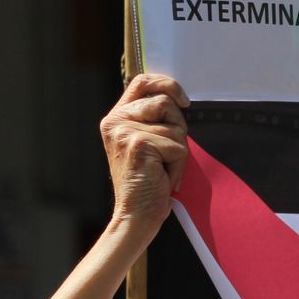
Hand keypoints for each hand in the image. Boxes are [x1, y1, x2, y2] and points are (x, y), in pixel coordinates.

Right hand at [100, 73, 189, 231]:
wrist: (135, 216)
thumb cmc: (147, 182)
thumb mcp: (147, 143)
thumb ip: (153, 119)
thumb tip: (179, 98)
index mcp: (116, 118)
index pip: (142, 82)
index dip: (167, 84)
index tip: (183, 101)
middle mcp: (115, 121)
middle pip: (164, 101)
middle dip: (178, 127)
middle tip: (167, 154)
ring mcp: (124, 132)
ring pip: (175, 124)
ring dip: (178, 149)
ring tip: (163, 167)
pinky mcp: (138, 144)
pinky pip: (178, 146)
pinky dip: (178, 166)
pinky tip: (163, 178)